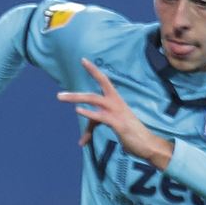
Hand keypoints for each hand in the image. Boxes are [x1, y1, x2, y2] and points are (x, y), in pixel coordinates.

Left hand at [57, 58, 172, 168]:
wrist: (147, 144)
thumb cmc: (129, 133)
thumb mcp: (110, 126)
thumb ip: (93, 130)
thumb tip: (81, 142)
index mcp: (115, 100)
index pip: (104, 81)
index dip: (94, 71)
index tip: (83, 60)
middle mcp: (115, 103)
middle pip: (93, 93)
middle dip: (75, 94)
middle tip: (58, 96)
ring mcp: (117, 112)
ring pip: (94, 100)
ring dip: (76, 98)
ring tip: (61, 98)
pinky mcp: (118, 123)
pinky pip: (101, 116)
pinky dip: (89, 113)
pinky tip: (78, 110)